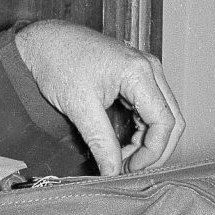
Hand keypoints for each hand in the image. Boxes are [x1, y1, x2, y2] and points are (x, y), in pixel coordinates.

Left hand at [13, 20, 184, 173]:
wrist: (43, 42)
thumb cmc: (58, 62)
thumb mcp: (79, 107)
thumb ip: (100, 141)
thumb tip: (112, 171)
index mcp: (139, 72)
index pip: (164, 120)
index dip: (152, 151)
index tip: (130, 169)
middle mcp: (149, 69)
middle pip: (171, 119)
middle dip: (154, 150)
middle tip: (130, 170)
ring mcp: (144, 73)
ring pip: (162, 117)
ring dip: (146, 143)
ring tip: (121, 161)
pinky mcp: (135, 79)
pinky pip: (149, 110)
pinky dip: (140, 132)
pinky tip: (122, 147)